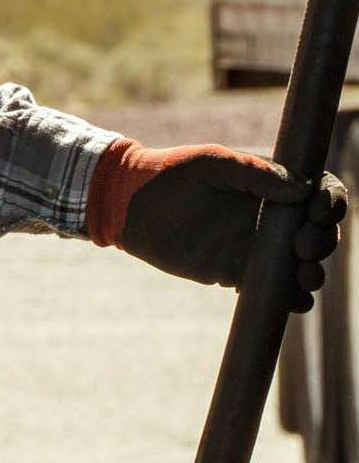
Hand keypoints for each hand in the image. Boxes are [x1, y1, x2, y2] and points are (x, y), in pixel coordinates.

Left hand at [95, 140, 346, 308]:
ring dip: (313, 273)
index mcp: (270, 186)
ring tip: (304, 274)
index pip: (317, 193)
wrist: (131, 205)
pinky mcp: (237, 274)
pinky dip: (291, 299)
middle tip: (304, 246)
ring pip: (302, 266)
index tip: (320, 213)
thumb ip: (255, 173)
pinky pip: (275, 291)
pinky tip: (291, 299)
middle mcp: (270, 218)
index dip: (330, 203)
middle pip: (318, 233)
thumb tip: (300, 188)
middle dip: (324, 240)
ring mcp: (256, 248)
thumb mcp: (213, 163)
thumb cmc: (171, 173)